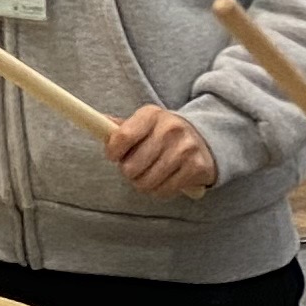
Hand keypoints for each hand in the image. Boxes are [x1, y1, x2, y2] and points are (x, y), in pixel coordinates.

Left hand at [103, 105, 218, 197]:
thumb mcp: (144, 124)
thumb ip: (121, 128)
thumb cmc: (165, 134)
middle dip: (128, 172)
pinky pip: (164, 191)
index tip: (114, 156)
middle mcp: (170, 129)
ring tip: (148, 175)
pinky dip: (160, 190)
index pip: (122, 136)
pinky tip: (164, 180)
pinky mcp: (197, 167)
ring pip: (147, 182)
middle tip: (134, 168)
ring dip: (143, 184)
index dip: (112, 152)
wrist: (206, 138)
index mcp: (151, 114)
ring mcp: (185, 148)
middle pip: (132, 167)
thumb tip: (99, 125)